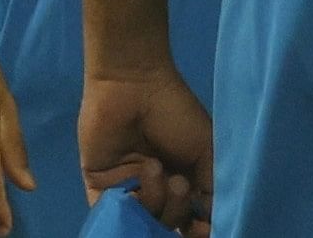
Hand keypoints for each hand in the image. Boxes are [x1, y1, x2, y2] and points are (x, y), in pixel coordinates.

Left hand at [80, 68, 213, 236]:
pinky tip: (134, 191)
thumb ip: (210, 188)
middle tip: (179, 183)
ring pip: (140, 220)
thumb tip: (212, 223)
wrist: (135, 88)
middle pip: (166, 222)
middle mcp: (155, 190)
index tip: (202, 228)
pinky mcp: (99, 187)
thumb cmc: (175, 114)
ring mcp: (127, 189)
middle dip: (176, 210)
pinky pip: (109, 215)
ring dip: (152, 200)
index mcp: (182, 181)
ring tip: (155, 168)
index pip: (189, 217)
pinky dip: (123, 211)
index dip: (196, 227)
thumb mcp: (205, 149)